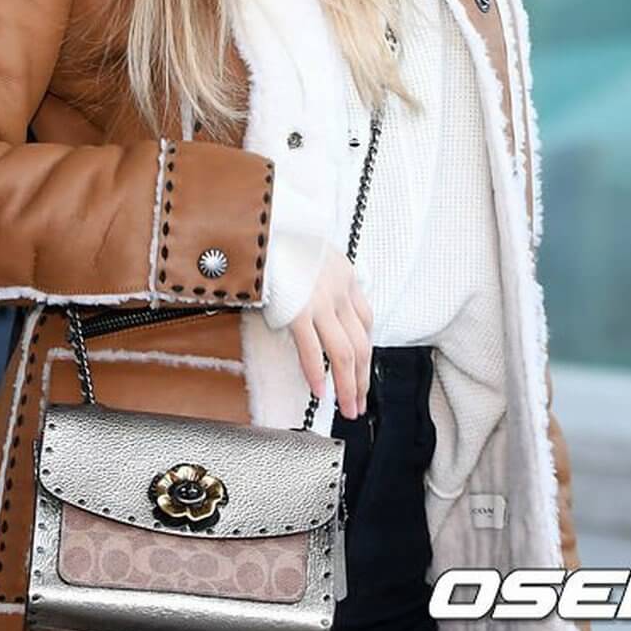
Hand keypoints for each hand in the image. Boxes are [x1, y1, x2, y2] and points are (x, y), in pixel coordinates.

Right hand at [289, 247, 372, 419]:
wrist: (264, 222)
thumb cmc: (281, 238)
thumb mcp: (314, 252)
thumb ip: (322, 277)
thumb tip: (319, 304)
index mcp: (345, 275)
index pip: (366, 321)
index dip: (366, 351)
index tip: (362, 372)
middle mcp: (338, 289)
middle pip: (361, 344)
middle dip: (363, 379)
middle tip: (359, 403)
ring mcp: (320, 300)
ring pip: (344, 352)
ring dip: (348, 386)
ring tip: (347, 408)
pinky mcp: (298, 308)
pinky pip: (312, 349)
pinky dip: (317, 373)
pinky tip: (319, 391)